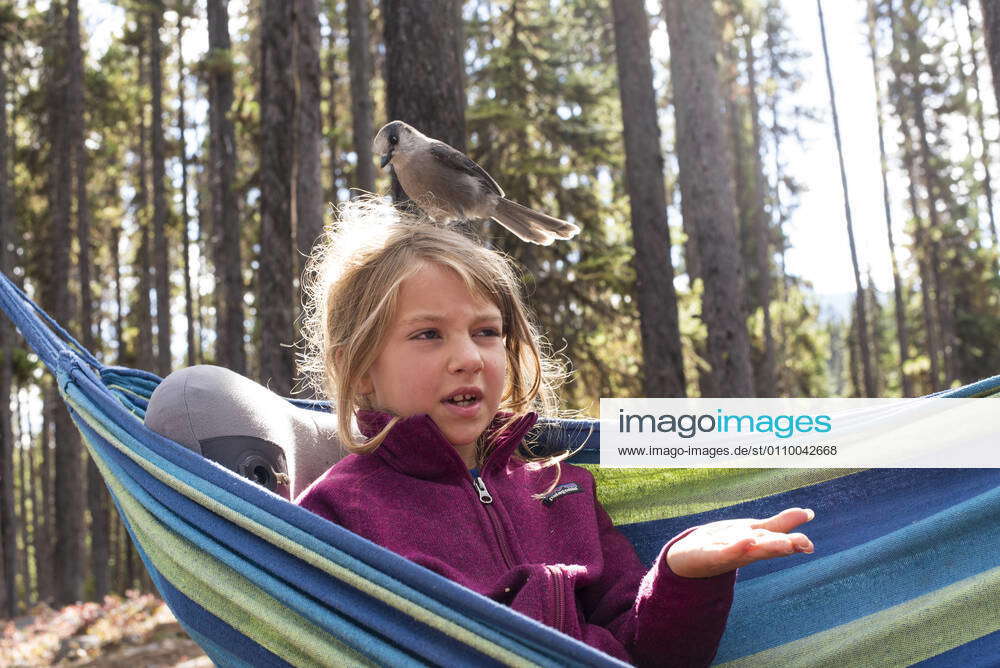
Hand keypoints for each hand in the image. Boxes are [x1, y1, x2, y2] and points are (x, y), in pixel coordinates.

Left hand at [666, 507, 814, 577]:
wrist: (688, 558)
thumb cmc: (726, 543)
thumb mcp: (755, 530)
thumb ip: (781, 524)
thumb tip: (809, 513)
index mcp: (758, 545)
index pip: (778, 542)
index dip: (795, 543)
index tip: (810, 546)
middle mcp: (746, 551)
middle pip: (766, 547)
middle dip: (784, 546)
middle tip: (804, 544)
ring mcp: (728, 553)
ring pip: (749, 550)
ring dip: (765, 547)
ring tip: (784, 544)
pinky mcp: (709, 554)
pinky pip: (724, 551)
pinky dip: (736, 548)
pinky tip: (747, 541)